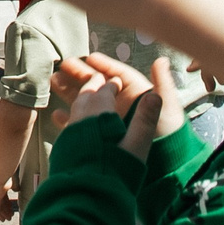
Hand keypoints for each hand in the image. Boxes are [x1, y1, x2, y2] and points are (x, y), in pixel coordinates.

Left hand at [0, 177, 17, 223]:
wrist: (1, 176)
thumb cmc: (7, 176)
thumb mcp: (13, 183)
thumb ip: (15, 186)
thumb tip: (17, 190)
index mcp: (0, 188)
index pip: (4, 198)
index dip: (8, 204)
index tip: (11, 209)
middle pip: (2, 204)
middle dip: (6, 210)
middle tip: (10, 216)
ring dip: (3, 214)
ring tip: (8, 219)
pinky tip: (2, 220)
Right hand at [51, 53, 188, 161]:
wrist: (167, 167)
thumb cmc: (169, 136)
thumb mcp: (168, 108)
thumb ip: (163, 84)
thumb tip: (161, 60)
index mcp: (137, 95)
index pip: (117, 76)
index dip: (104, 65)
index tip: (89, 58)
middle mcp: (122, 105)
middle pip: (99, 85)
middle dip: (81, 74)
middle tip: (63, 65)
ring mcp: (111, 121)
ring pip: (88, 101)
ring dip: (71, 91)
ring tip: (53, 81)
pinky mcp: (102, 137)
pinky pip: (84, 124)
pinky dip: (71, 118)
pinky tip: (57, 114)